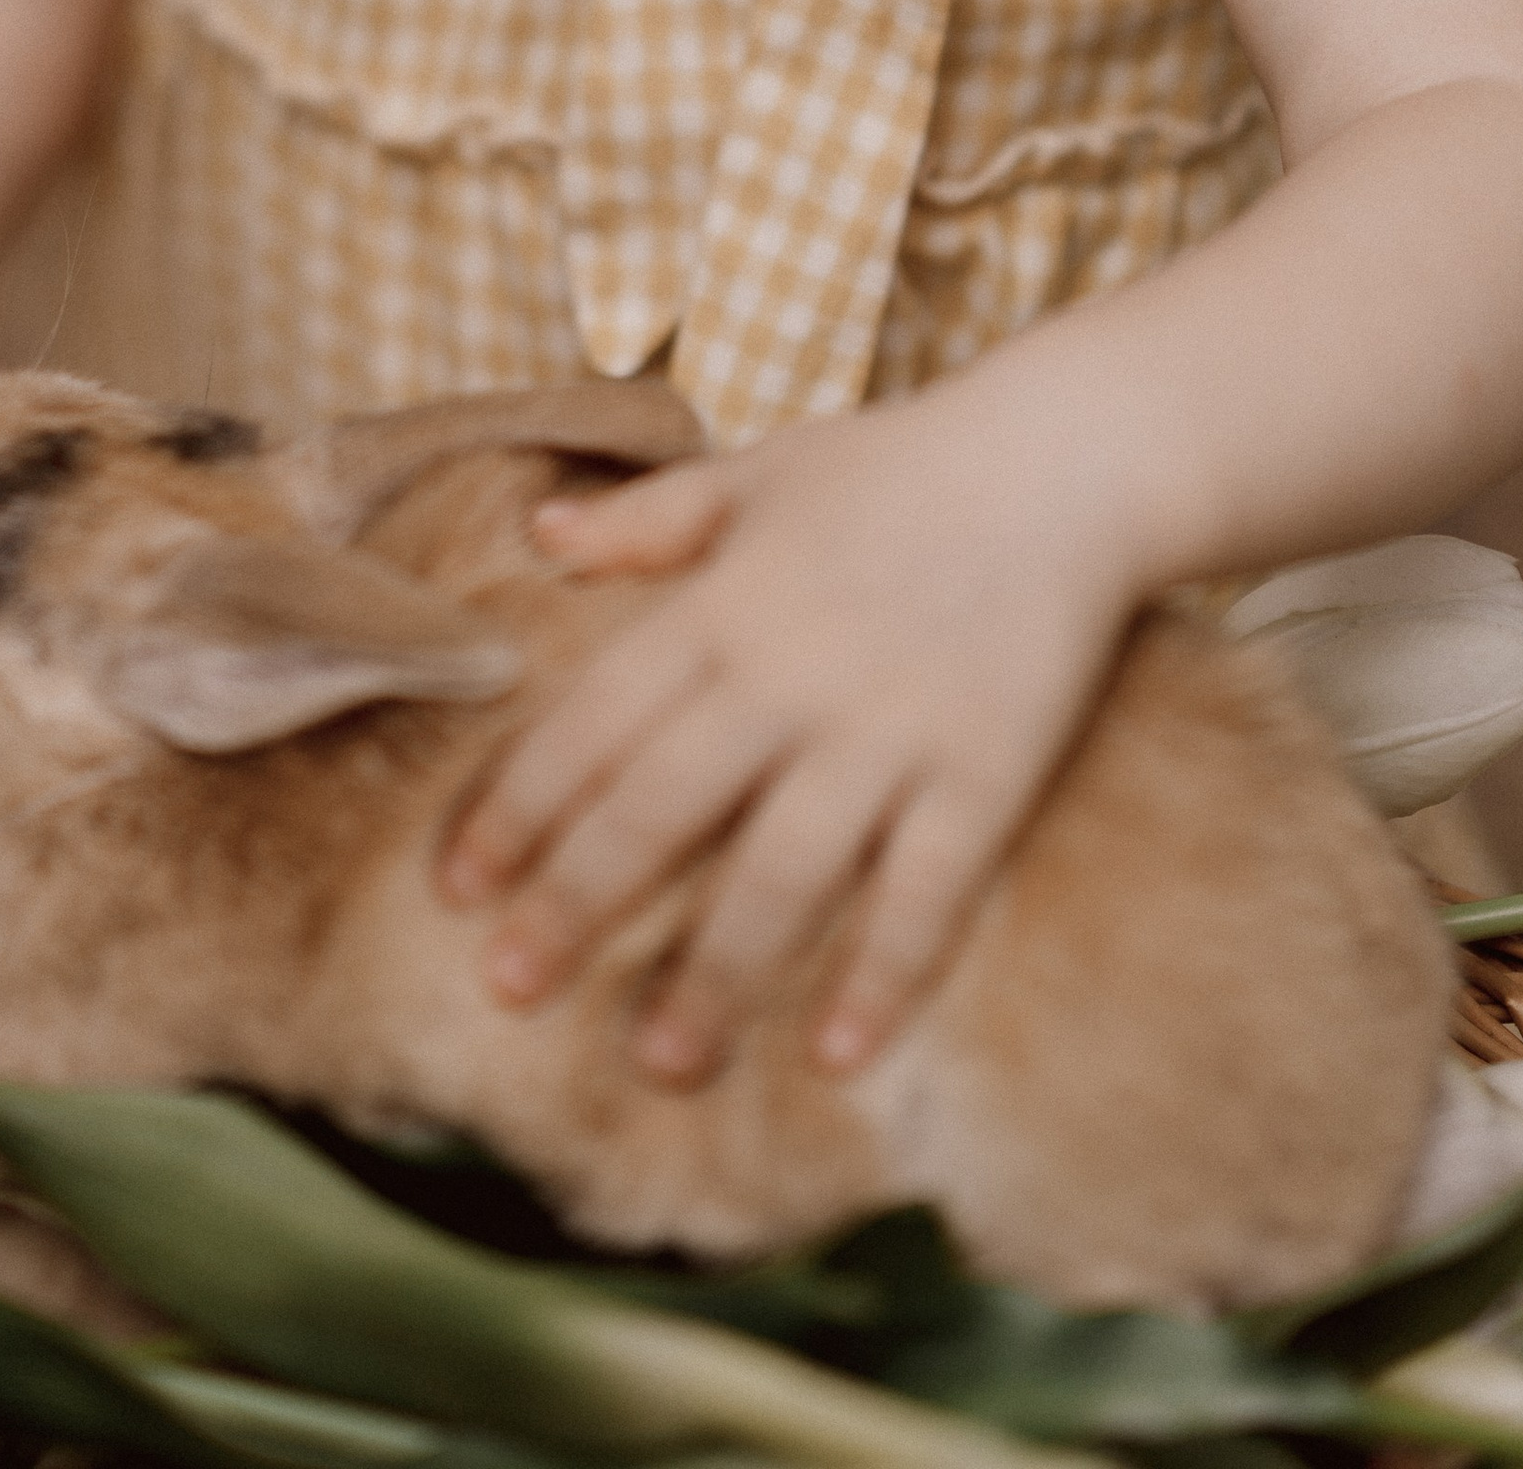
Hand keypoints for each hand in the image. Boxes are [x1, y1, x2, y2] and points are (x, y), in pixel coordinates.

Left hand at [439, 390, 1146, 1085]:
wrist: (1066, 460)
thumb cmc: (901, 464)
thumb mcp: (759, 472)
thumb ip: (650, 517)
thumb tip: (542, 534)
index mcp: (722, 605)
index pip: (593, 722)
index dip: (520, 808)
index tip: (456, 889)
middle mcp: (789, 678)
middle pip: (662, 809)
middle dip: (578, 904)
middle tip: (508, 991)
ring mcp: (888, 733)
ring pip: (782, 874)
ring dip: (718, 974)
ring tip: (661, 1063)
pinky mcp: (983, 775)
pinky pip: (926, 893)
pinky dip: (883, 975)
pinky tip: (835, 1053)